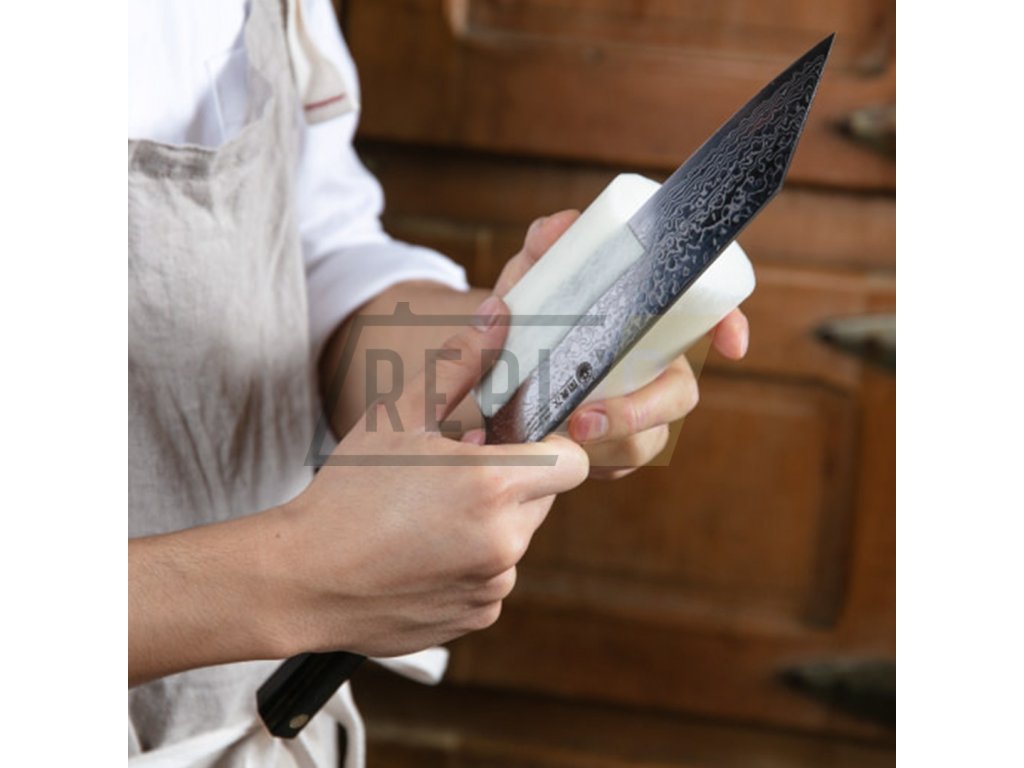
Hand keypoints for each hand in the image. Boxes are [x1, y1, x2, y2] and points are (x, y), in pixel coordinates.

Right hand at [270, 297, 588, 657]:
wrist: (302, 579)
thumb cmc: (347, 492)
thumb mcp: (397, 415)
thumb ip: (457, 364)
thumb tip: (498, 317)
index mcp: (494, 485)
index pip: (573, 460)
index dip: (550, 446)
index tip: (513, 443)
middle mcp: (506, 541)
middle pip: (543, 498)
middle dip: (511, 482)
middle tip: (452, 476)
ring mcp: (493, 584)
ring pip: (515, 540)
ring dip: (489, 525)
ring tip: (428, 518)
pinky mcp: (477, 616)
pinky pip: (492, 579)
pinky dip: (470, 566)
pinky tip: (421, 556)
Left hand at [493, 211, 749, 479]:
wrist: (494, 365)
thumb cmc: (526, 313)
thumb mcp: (529, 276)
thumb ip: (542, 245)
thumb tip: (561, 227)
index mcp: (647, 316)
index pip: (707, 313)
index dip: (729, 323)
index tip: (732, 345)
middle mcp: (655, 364)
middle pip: (680, 392)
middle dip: (638, 411)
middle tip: (583, 419)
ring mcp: (641, 410)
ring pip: (651, 437)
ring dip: (609, 442)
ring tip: (560, 437)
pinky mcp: (620, 447)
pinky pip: (623, 463)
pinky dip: (595, 461)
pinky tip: (563, 452)